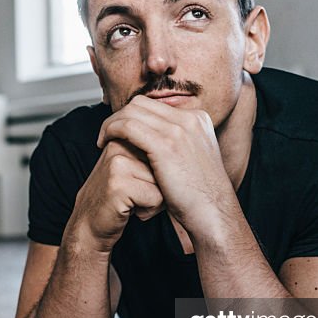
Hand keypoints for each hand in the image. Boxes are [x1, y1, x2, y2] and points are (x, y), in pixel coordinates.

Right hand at [65, 139, 163, 253]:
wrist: (89, 224)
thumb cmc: (118, 199)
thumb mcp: (135, 170)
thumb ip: (152, 155)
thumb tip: (183, 146)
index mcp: (123, 138)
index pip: (164, 151)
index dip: (160, 173)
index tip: (139, 182)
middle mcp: (119, 146)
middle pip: (164, 165)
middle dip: (159, 186)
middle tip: (136, 195)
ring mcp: (117, 164)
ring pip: (162, 182)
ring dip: (155, 199)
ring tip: (133, 202)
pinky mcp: (119, 184)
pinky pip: (156, 197)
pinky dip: (149, 210)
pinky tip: (131, 210)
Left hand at [97, 95, 237, 237]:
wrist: (213, 213)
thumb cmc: (200, 196)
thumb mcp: (193, 161)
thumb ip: (179, 145)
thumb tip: (154, 142)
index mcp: (198, 119)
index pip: (156, 106)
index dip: (134, 116)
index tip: (121, 132)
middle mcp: (190, 119)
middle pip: (142, 103)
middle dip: (120, 115)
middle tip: (108, 134)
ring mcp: (179, 129)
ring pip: (132, 111)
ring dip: (112, 123)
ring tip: (103, 140)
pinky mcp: (165, 144)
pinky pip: (128, 126)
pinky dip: (111, 130)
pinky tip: (104, 144)